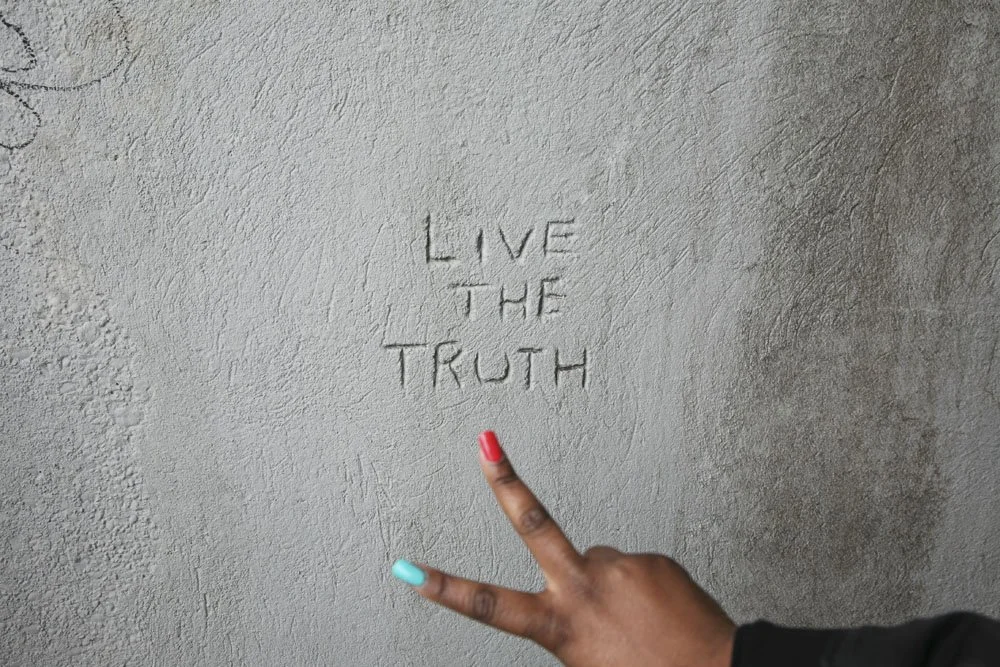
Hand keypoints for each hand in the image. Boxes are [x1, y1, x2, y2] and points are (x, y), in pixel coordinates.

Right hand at [391, 431, 735, 666]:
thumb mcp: (590, 659)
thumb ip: (574, 618)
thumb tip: (580, 580)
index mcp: (563, 625)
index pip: (492, 608)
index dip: (447, 587)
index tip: (410, 569)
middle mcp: (586, 588)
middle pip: (536, 524)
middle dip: (506, 480)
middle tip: (486, 440)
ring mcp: (622, 566)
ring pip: (599, 561)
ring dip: (608, 583)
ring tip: (638, 622)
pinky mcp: (653, 557)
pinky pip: (633, 565)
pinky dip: (638, 585)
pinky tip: (658, 612)